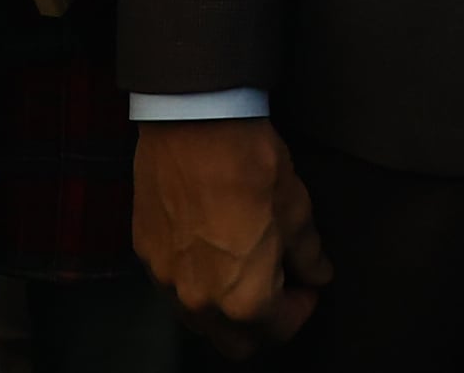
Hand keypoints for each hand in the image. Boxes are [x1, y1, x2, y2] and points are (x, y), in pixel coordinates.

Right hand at [133, 117, 330, 356]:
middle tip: (278, 288)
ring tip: (242, 270)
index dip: (301, 308)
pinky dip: (194, 280)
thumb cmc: (251, 165)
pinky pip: (173, 285)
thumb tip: (318, 274)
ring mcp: (165, 280)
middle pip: (235, 342)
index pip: (279, 330)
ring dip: (225, 309)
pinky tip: (208, 249)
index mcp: (245, 299)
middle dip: (261, 325)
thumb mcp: (296, 209)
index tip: (306, 286)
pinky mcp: (145, 253)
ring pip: (199, 320)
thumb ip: (308, 253)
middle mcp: (200, 302)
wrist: (193, 122)